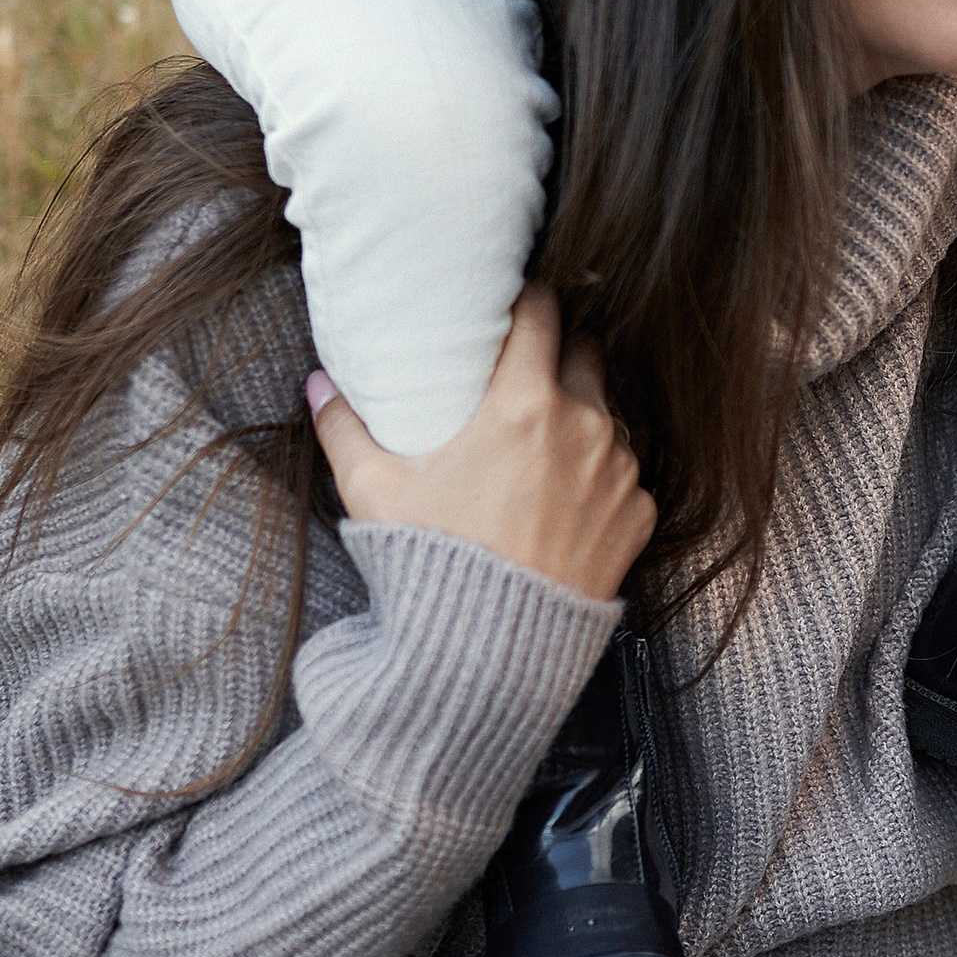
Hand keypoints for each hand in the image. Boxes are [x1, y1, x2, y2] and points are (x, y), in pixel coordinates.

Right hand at [307, 288, 655, 602]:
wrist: (491, 656)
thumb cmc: (432, 564)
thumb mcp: (375, 491)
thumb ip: (344, 427)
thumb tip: (316, 384)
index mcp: (524, 403)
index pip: (544, 311)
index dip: (529, 301)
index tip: (514, 307)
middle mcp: (584, 427)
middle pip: (585, 353)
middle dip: (559, 354)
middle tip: (524, 376)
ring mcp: (620, 472)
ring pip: (609, 415)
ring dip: (582, 417)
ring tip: (541, 446)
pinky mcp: (639, 515)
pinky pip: (626, 475)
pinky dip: (600, 477)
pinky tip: (563, 501)